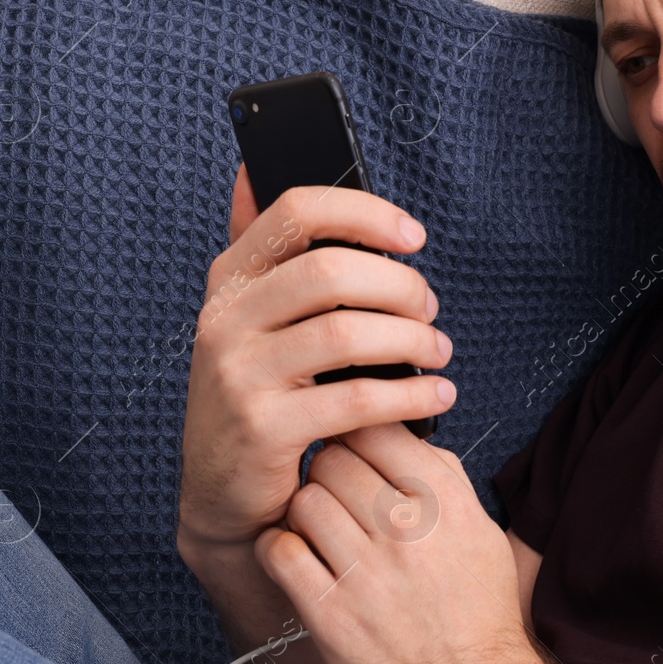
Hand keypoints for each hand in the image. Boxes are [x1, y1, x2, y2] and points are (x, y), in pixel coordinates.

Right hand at [179, 164, 456, 552]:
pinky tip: (435, 396)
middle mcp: (224, 319)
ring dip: (412, 340)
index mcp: (229, 280)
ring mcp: (238, 374)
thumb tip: (249, 169)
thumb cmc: (256, 395)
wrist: (223, 494)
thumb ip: (260, 252)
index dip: (364, 213)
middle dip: (399, 286)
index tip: (414, 235)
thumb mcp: (248, 319)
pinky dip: (409, 395)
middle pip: (330, 271)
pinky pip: (354, 399)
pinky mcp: (263, 428)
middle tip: (431, 310)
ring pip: (347, 333)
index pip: (295, 211)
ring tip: (439, 353)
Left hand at [255, 423, 538, 663]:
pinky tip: (295, 560)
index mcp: (445, 501)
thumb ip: (445, 480)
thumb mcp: (483, 532)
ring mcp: (367, 571)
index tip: (354, 452)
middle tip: (333, 496)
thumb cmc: (480, 615)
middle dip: (327, 473)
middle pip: (333, 459)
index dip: (358, 436)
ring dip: (303, 512)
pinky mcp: (331, 613)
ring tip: (317, 532)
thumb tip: (406, 436)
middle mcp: (407, 527)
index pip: (377, 428)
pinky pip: (280, 551)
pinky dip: (279, 549)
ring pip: (304, 500)